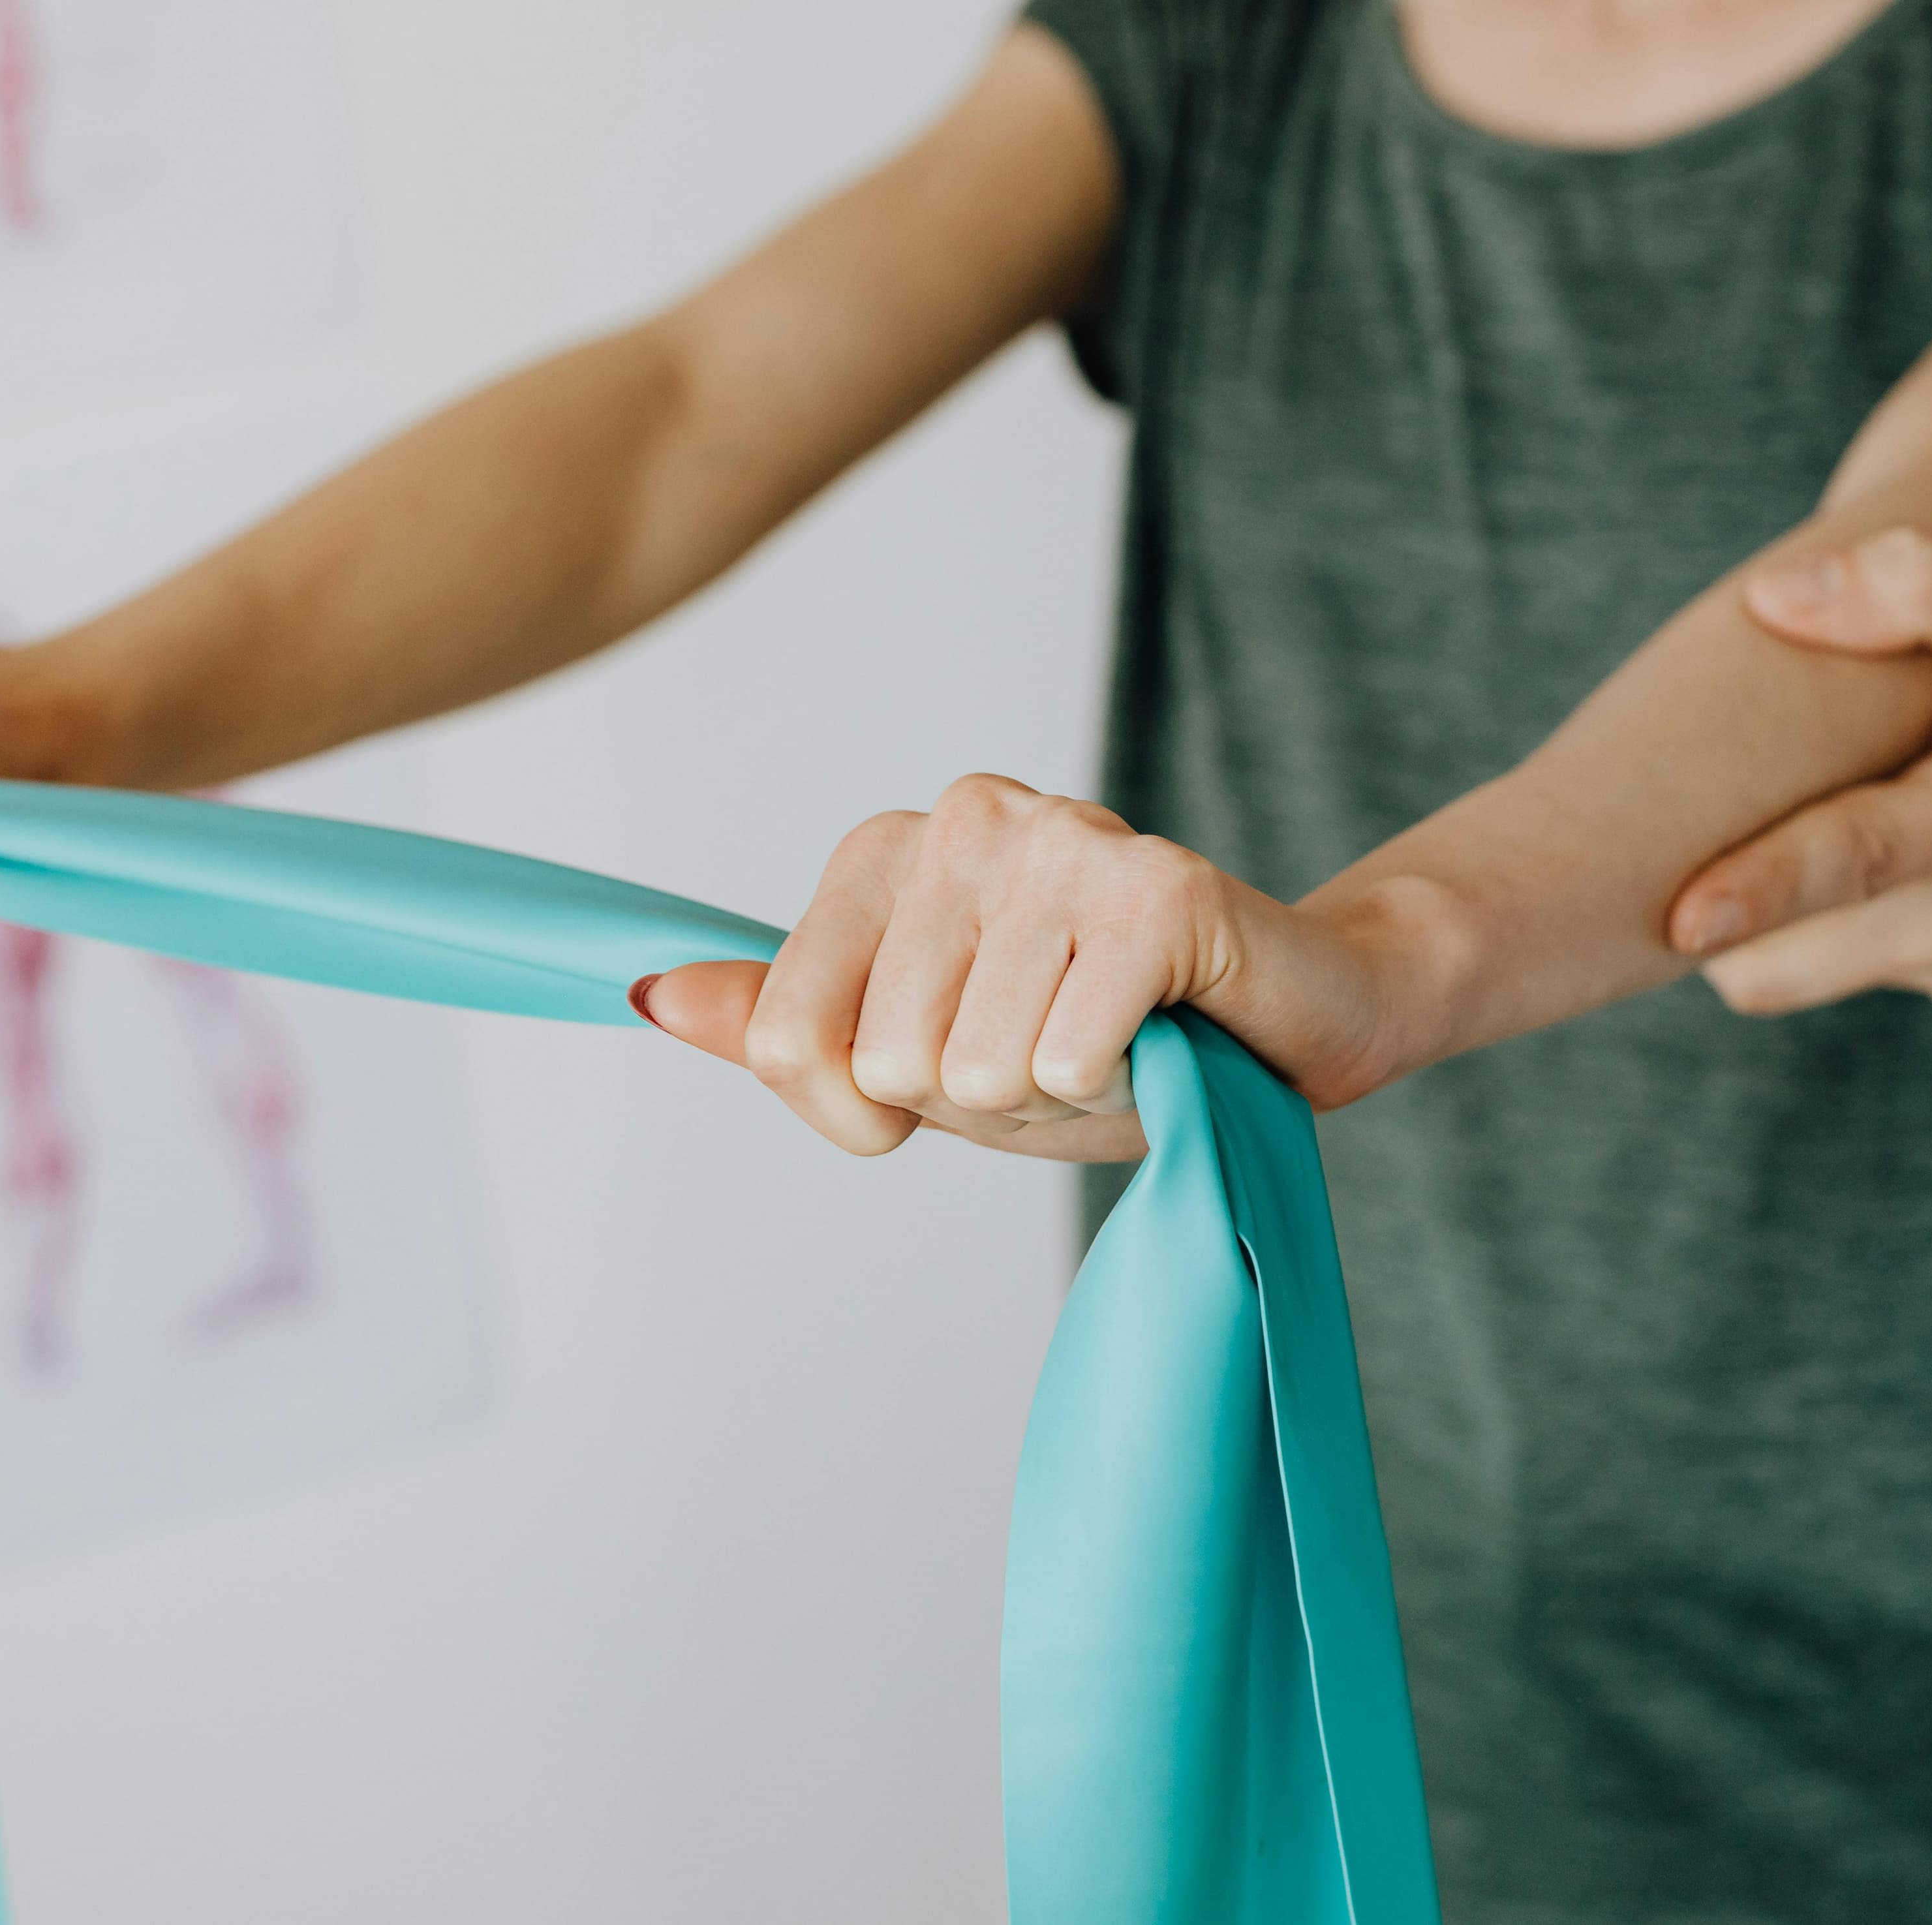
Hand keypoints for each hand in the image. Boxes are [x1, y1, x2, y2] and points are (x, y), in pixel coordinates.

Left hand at [632, 775, 1409, 1160]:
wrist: (1285, 1019)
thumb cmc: (1095, 1039)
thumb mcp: (918, 1056)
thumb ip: (780, 1025)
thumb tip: (646, 991)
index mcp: (884, 852)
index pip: (782, 1038)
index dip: (859, 1112)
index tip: (941, 1087)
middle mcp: (961, 819)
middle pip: (887, 1059)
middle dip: (975, 1099)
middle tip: (1055, 1053)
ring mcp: (1060, 837)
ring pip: (975, 1066)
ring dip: (1052, 1093)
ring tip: (1110, 1040)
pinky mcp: (1156, 886)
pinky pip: (1068, 1055)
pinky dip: (1117, 1080)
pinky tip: (1158, 1033)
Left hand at [1665, 528, 1931, 1021]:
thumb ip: (1909, 580)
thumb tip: (1772, 600)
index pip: (1853, 861)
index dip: (1758, 892)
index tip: (1678, 919)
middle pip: (1796, 957)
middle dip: (1727, 925)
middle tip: (1671, 865)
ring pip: (1820, 968)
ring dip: (1791, 919)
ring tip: (1804, 832)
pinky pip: (1877, 969)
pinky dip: (1858, 925)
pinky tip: (1892, 860)